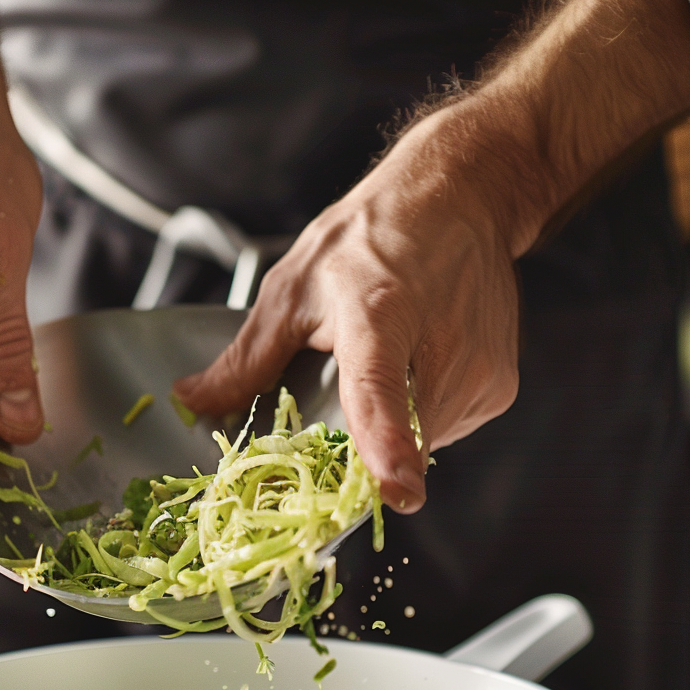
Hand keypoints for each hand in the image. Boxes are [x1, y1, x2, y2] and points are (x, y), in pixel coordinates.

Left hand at [178, 0, 689, 513]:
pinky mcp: (499, 388)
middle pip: (393, 437)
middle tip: (344, 388)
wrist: (459, 198)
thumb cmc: (369, 238)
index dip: (385, 446)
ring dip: (390, 427)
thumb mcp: (291, 289)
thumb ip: (245, 359)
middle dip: (355, 442)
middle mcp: (441, 348)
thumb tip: (190, 402)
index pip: (381, 392)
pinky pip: (445, 431)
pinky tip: (417, 366)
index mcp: (378, 318)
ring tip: (390, 361)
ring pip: (419, 443)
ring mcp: (479, 371)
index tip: (396, 492)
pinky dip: (419, 416)